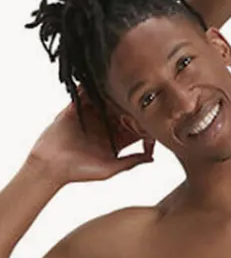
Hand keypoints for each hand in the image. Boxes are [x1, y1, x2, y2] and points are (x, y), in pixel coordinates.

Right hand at [27, 84, 155, 184]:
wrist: (51, 166)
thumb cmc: (79, 172)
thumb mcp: (110, 169)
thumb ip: (131, 161)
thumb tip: (151, 157)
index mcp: (115, 141)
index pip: (133, 127)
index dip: (141, 122)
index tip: (149, 118)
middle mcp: (104, 127)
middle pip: (121, 111)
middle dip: (129, 105)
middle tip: (137, 98)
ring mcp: (90, 117)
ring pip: (105, 101)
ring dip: (112, 94)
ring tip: (121, 87)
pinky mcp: (75, 110)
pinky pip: (84, 95)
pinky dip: (91, 88)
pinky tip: (100, 84)